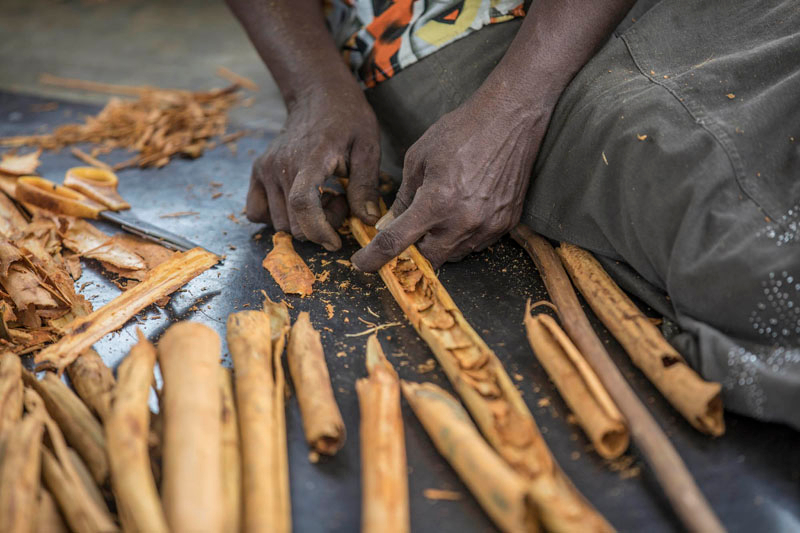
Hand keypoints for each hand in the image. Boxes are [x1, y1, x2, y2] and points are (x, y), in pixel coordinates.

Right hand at [246, 85, 380, 249]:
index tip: (336, 242)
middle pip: (292, 222)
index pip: (302, 204)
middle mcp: (279, 165)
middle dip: (319, 227)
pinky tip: (299, 203)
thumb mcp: (368, 147)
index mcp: (310, 158)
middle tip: (340, 203)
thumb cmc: (347, 118)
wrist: (318, 95)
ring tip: (323, 198)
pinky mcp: (257, 172)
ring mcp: (264, 169)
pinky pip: (256, 212)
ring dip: (302, 223)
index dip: (318, 231)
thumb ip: (366, 186)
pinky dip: (277, 218)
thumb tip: (369, 221)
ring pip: (277, 223)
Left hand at [352, 90, 551, 270]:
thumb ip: (403, 197)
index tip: (363, 264)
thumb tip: (388, 225)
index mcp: (436, 202)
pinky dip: (463, 235)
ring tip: (442, 212)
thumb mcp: (419, 158)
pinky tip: (463, 210)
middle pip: (428, 258)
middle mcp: (463, 221)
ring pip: (454, 254)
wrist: (510, 119)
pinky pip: (477, 244)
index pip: (396, 242)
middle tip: (414, 224)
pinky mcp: (506, 224)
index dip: (374, 258)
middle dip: (416, 247)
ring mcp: (488, 225)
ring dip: (440, 242)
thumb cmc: (461, 131)